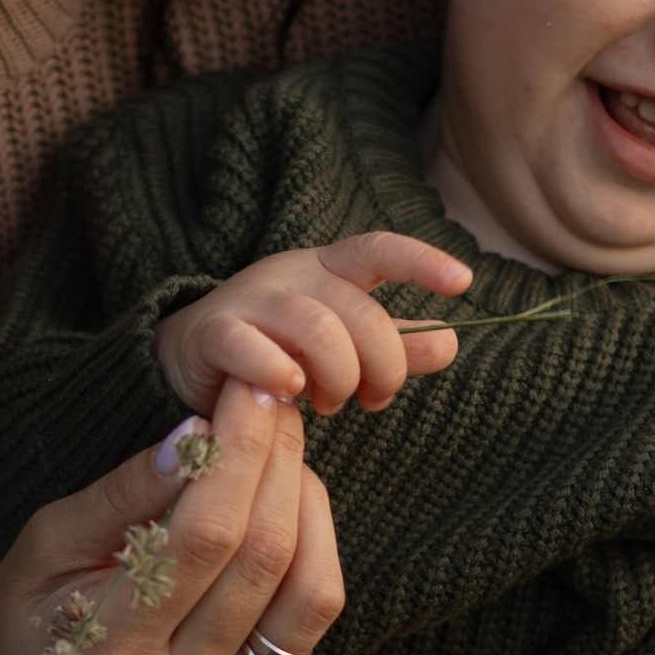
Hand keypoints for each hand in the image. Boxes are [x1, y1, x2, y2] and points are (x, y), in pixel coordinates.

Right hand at [0, 383, 342, 654]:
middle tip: (273, 402)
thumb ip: (119, 496)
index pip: (202, 538)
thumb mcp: (39, 550)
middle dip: (278, 463)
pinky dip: (312, 556)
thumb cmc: (18, 628)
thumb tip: (196, 433)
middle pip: (265, 559)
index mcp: (111, 654)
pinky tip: (286, 512)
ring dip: (310, 507)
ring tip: (282, 454)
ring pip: (310, 594)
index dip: (237, 454)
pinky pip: (308, 628)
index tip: (247, 391)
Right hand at [154, 233, 467, 416]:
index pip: (378, 251)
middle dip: (382, 365)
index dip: (421, 262)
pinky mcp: (211, 333)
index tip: (463, 283)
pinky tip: (289, 394)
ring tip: (328, 403)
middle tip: (371, 400)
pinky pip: (250, 348)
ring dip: (337, 377)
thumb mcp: (344, 345)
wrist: (191, 357)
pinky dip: (279, 373)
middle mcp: (291, 276)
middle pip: (359, 312)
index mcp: (328, 269)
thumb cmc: (280, 349)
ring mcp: (249, 301)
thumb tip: (449, 342)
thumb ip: (394, 344)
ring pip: (316, 329)